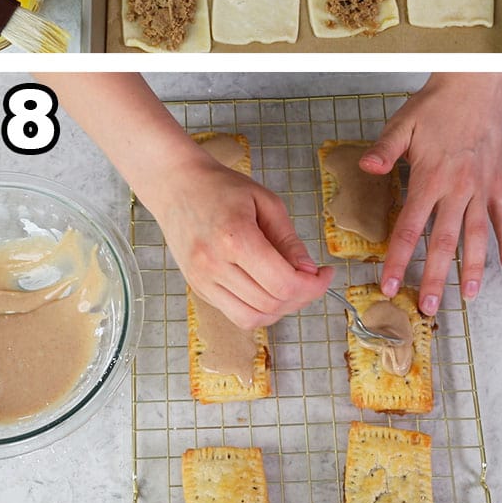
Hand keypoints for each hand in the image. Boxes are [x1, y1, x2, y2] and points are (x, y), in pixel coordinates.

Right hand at [141, 155, 332, 328]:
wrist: (176, 184)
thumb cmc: (219, 187)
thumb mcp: (265, 202)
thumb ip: (289, 240)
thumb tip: (309, 272)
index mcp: (234, 238)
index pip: (284, 283)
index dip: (314, 285)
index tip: (325, 273)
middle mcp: (213, 264)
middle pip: (271, 304)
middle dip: (303, 296)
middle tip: (312, 278)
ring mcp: (201, 279)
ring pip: (253, 318)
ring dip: (280, 309)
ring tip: (290, 286)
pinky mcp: (197, 287)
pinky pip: (235, 314)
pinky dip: (258, 310)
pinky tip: (267, 289)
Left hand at [361, 73, 501, 314]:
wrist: (472, 87)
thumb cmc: (433, 106)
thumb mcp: (401, 124)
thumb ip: (384, 150)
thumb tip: (366, 168)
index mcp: (429, 179)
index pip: (409, 229)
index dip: (399, 260)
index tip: (390, 284)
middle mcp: (457, 190)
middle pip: (444, 242)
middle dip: (435, 277)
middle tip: (428, 306)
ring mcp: (480, 189)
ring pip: (477, 237)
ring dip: (472, 269)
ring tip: (468, 297)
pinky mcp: (496, 183)